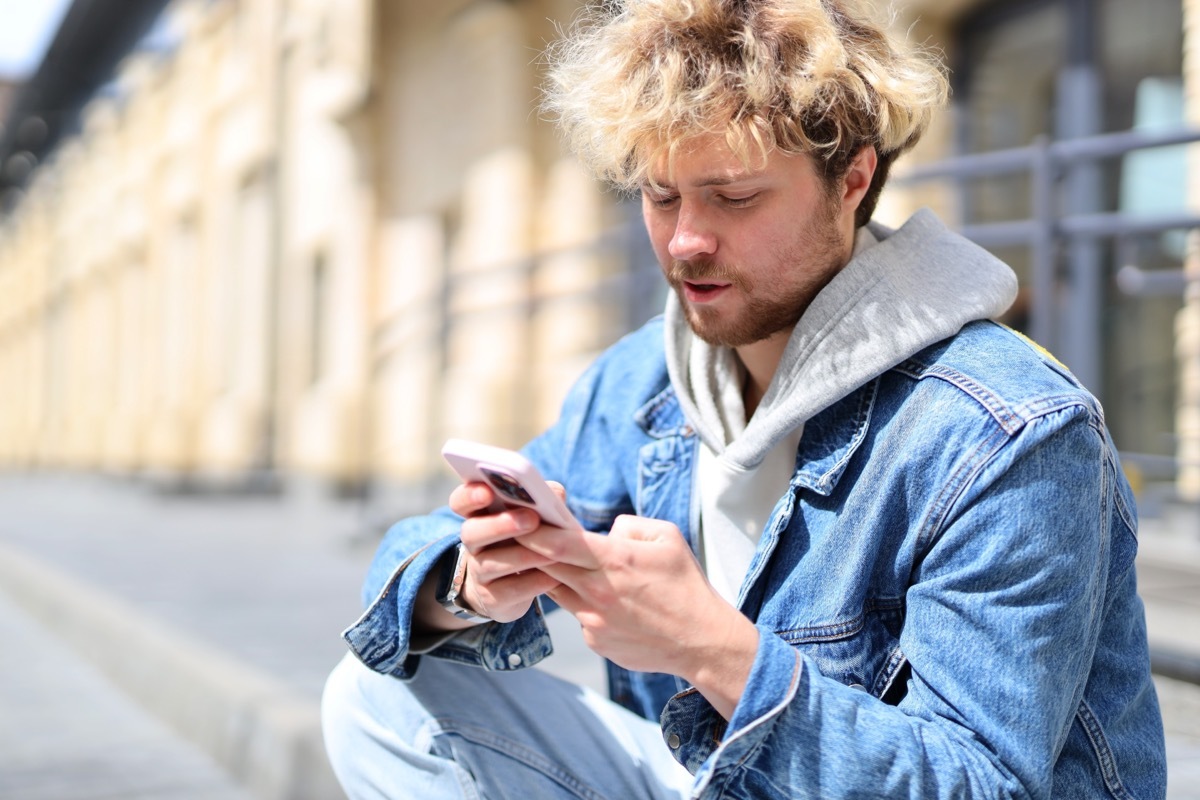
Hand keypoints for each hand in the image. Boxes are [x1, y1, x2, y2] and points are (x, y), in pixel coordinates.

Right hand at [446, 481, 562, 623]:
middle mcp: (473, 543)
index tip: (488, 491)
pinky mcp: (492, 598)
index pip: (461, 502)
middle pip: (472, 532)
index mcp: (479, 516)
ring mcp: (479, 572)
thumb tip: (554, 492)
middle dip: (500, 525)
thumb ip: (542, 499)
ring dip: (522, 556)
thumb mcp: (533, 517)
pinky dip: (532, 583)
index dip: (470, 496)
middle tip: (531, 519)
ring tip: (551, 552)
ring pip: (490, 564)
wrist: (510, 587)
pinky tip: (552, 577)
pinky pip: (508, 591)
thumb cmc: (525, 540)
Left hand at [523, 515, 759, 719]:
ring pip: (558, 591)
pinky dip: (581, 604)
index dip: (534, 531)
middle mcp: (598, 592)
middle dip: (531, 551)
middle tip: (518, 536)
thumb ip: (629, 526)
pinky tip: (605, 603)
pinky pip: (578, 615)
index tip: (519, 520)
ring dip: (555, 577)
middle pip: (547, 566)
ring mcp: (594, 620)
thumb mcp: (667, 537)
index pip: (559, 543)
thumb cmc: (685, 584)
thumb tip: (604, 531)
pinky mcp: (595, 640)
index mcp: (615, 561)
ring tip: (558, 564)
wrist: (701, 641)